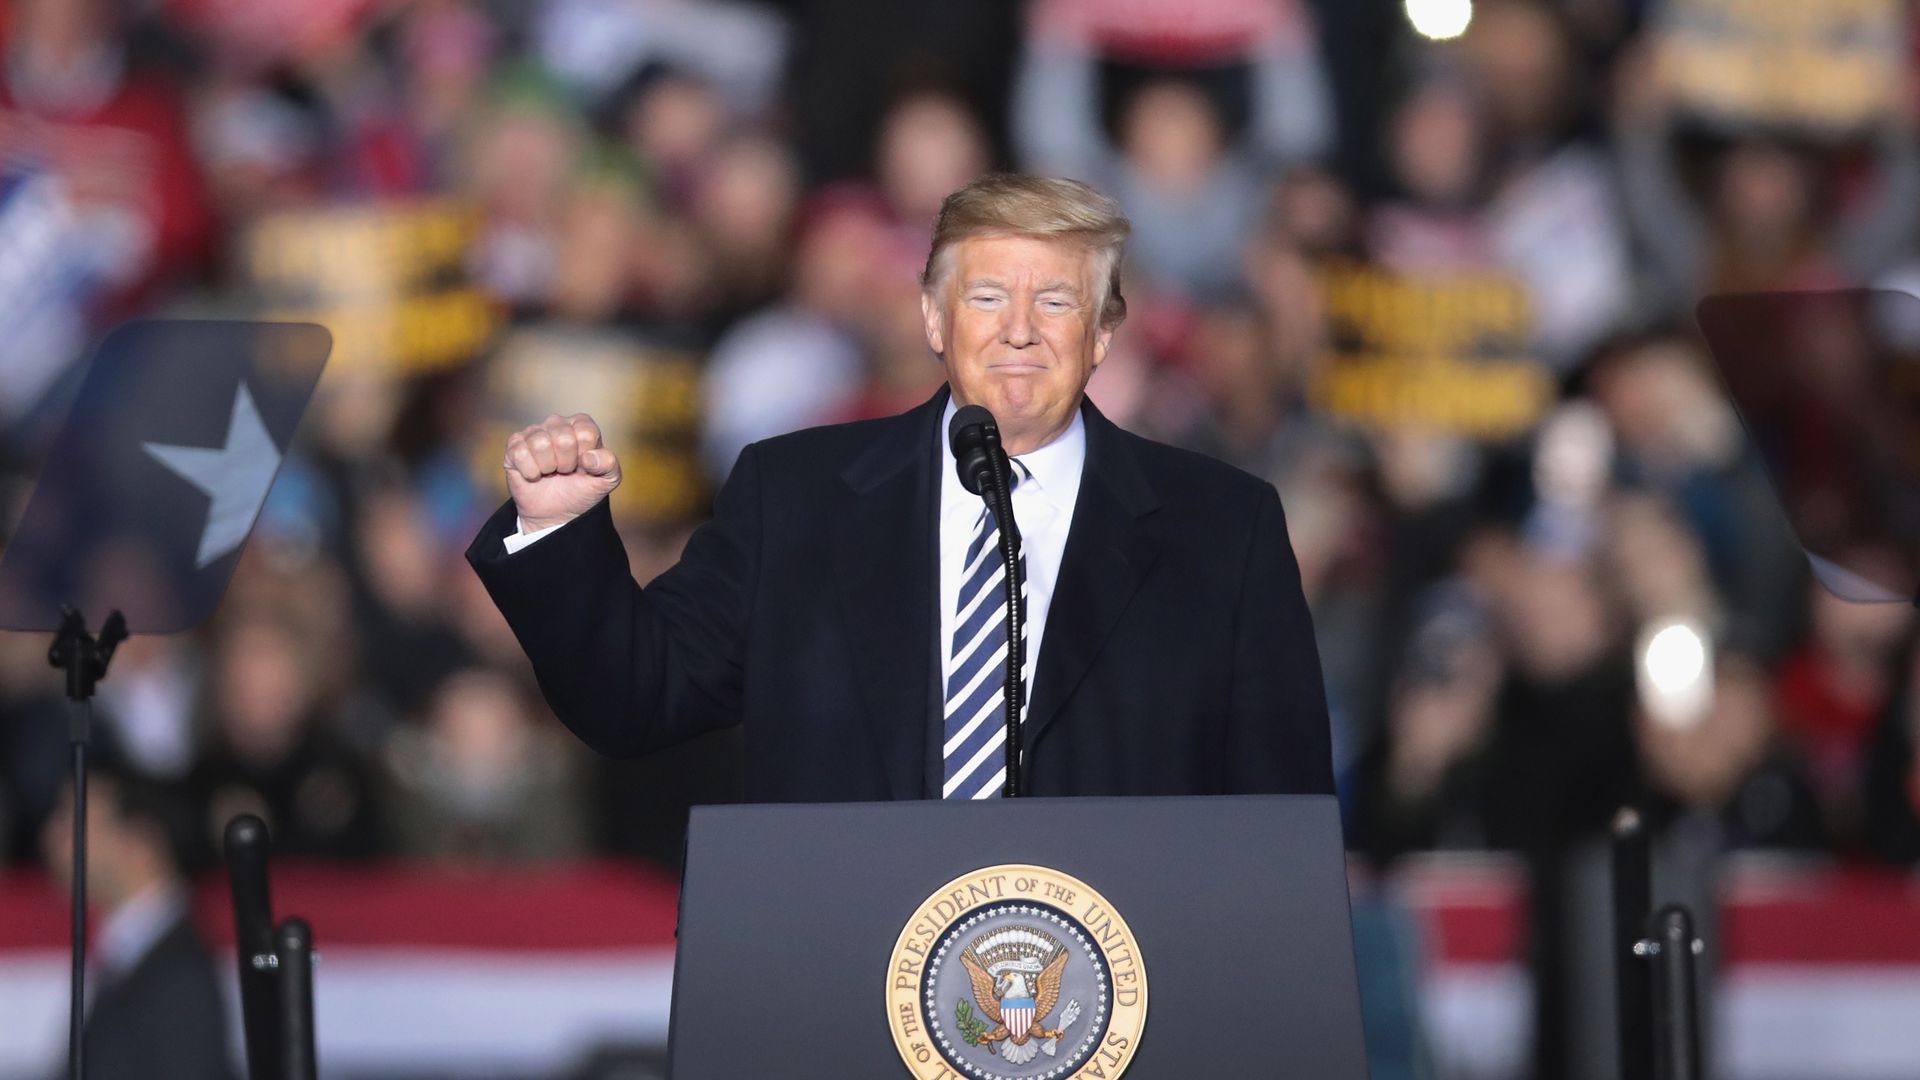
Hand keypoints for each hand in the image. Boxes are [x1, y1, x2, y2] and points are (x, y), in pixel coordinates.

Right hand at [503, 413, 620, 531]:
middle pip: (563, 438)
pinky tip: (535, 474)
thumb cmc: (581, 490)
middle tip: (565, 471)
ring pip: (540, 444)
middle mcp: (557, 423)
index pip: (586, 433)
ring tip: (550, 472)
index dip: (586, 457)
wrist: (556, 513)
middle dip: (566, 464)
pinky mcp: (514, 445)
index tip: (583, 467)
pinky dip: (530, 472)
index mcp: (582, 425)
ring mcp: (533, 432)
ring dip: (547, 467)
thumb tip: (589, 457)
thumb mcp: (606, 480)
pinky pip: (520, 453)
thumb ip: (609, 464)